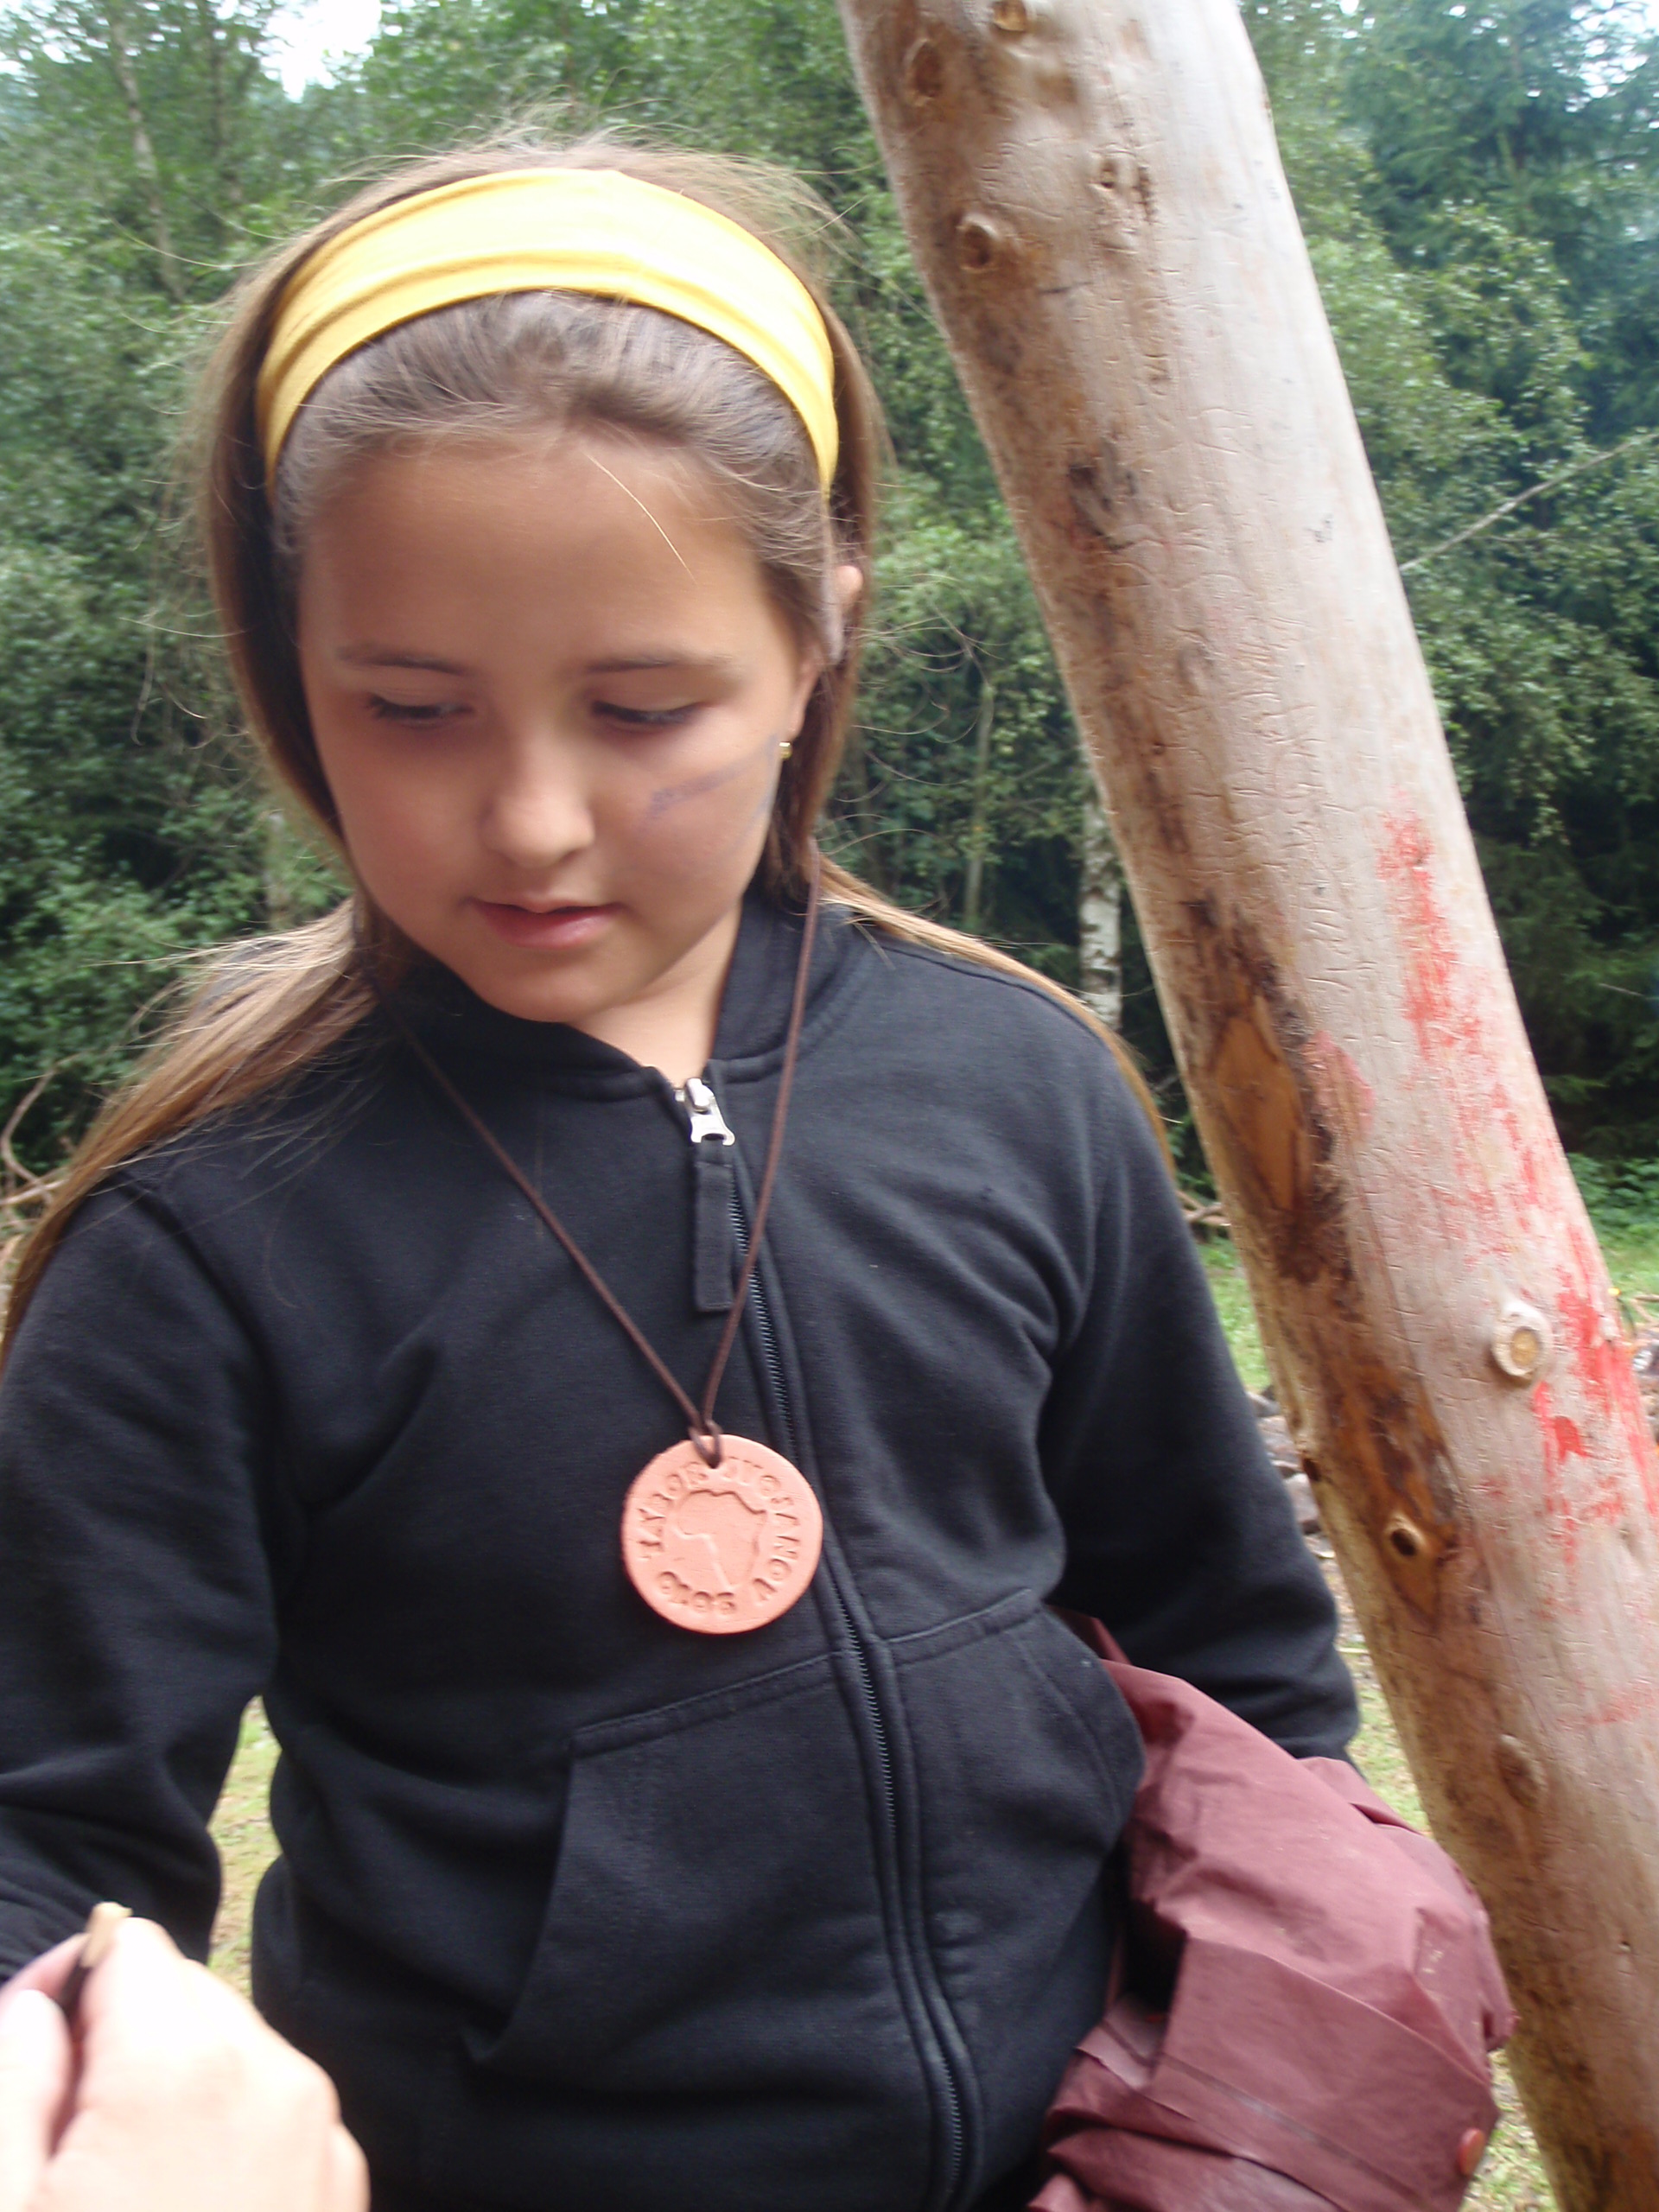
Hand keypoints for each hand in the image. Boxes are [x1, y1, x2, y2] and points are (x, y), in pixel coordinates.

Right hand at [0, 1917, 366, 2211]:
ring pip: (234, 2051)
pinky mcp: (344, 2191)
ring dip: (174, 2087)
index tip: (32, 2049)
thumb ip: (14, 2080)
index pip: (129, 1946)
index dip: (67, 1986)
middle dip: (121, 2038)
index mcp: (184, 2071)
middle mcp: (274, 2083)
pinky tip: (180, 2207)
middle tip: (63, 2134)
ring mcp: (322, 2139)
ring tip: (119, 2184)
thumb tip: (39, 2011)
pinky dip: (228, 2134)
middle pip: (185, 1994)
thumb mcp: (5, 2204)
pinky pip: (276, 2115)